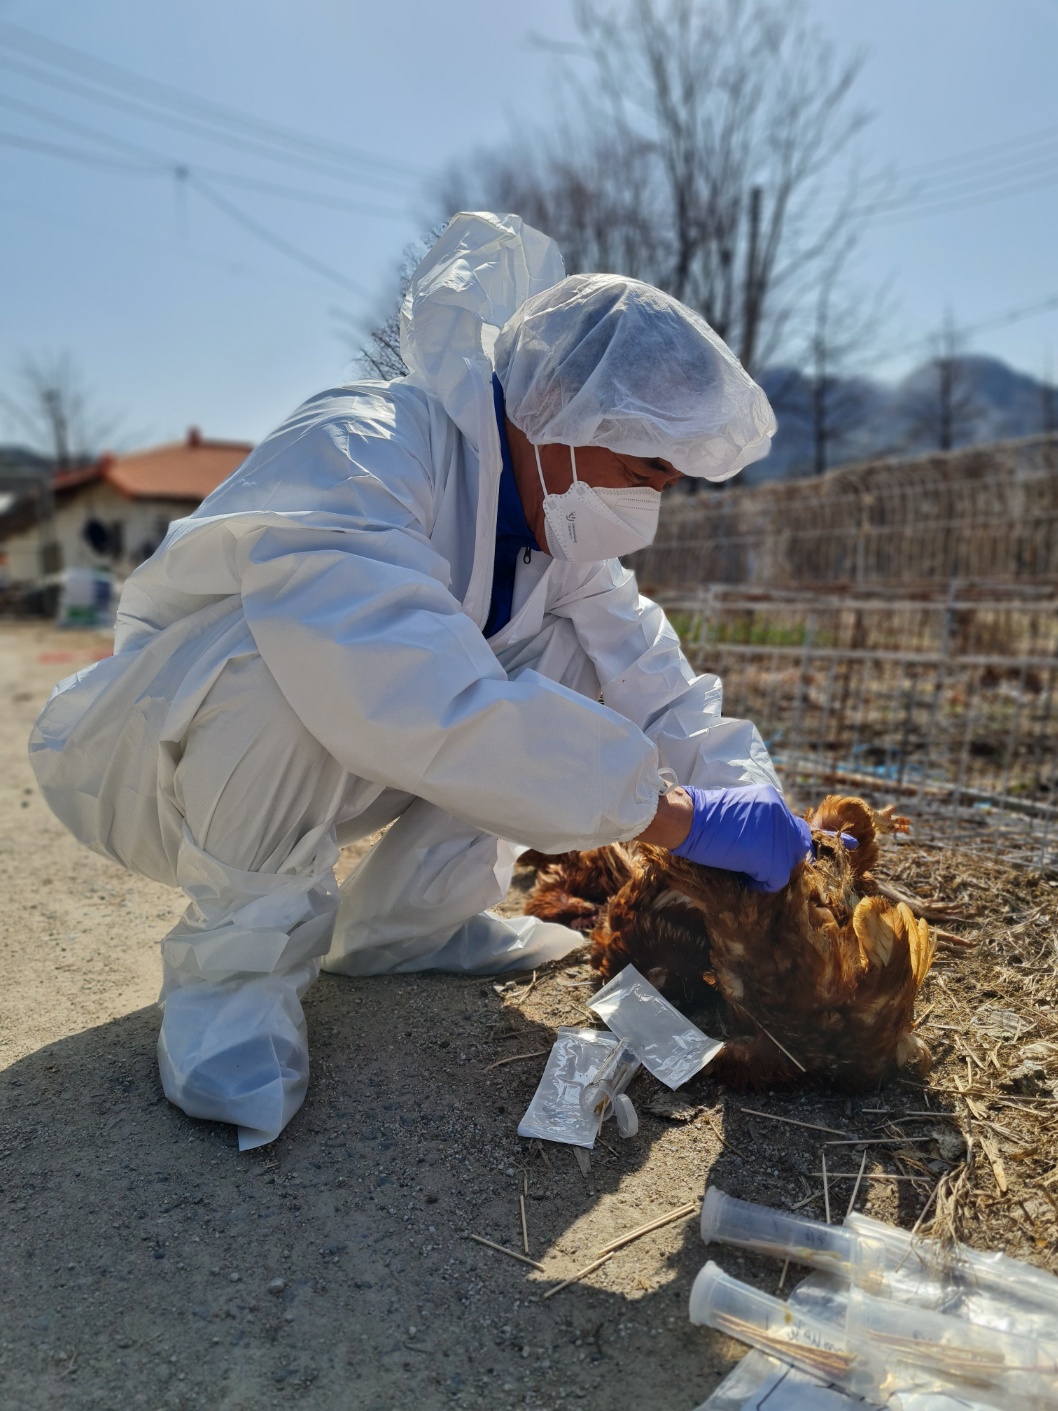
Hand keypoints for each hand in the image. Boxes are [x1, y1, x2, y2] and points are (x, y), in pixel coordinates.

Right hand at [670, 784, 812, 892]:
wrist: (690, 820)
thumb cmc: (701, 814)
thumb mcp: (737, 808)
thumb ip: (756, 819)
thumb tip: (760, 841)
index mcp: (772, 798)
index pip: (791, 825)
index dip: (782, 840)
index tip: (767, 849)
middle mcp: (781, 814)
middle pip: (799, 843)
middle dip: (784, 856)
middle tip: (762, 864)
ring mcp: (779, 837)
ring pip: (789, 863)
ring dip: (771, 870)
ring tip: (749, 871)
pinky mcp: (772, 860)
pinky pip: (776, 880)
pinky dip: (761, 884)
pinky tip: (744, 878)